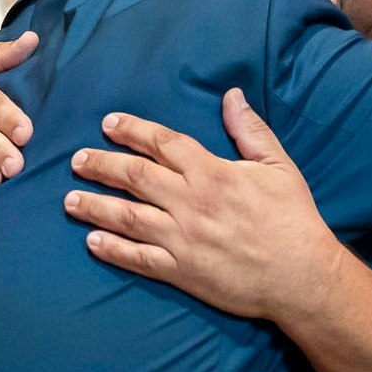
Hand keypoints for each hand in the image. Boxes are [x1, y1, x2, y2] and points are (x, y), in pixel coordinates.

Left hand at [65, 89, 343, 321]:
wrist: (301, 276)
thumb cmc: (293, 218)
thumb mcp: (279, 165)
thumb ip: (250, 130)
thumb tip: (232, 96)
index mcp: (212, 172)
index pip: (162, 143)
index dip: (131, 131)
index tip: (107, 124)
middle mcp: (190, 202)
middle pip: (134, 177)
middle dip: (101, 165)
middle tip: (76, 160)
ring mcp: (182, 239)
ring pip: (126, 216)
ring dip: (95, 205)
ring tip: (69, 199)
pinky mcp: (181, 272)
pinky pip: (137, 259)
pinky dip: (111, 249)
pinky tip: (91, 241)